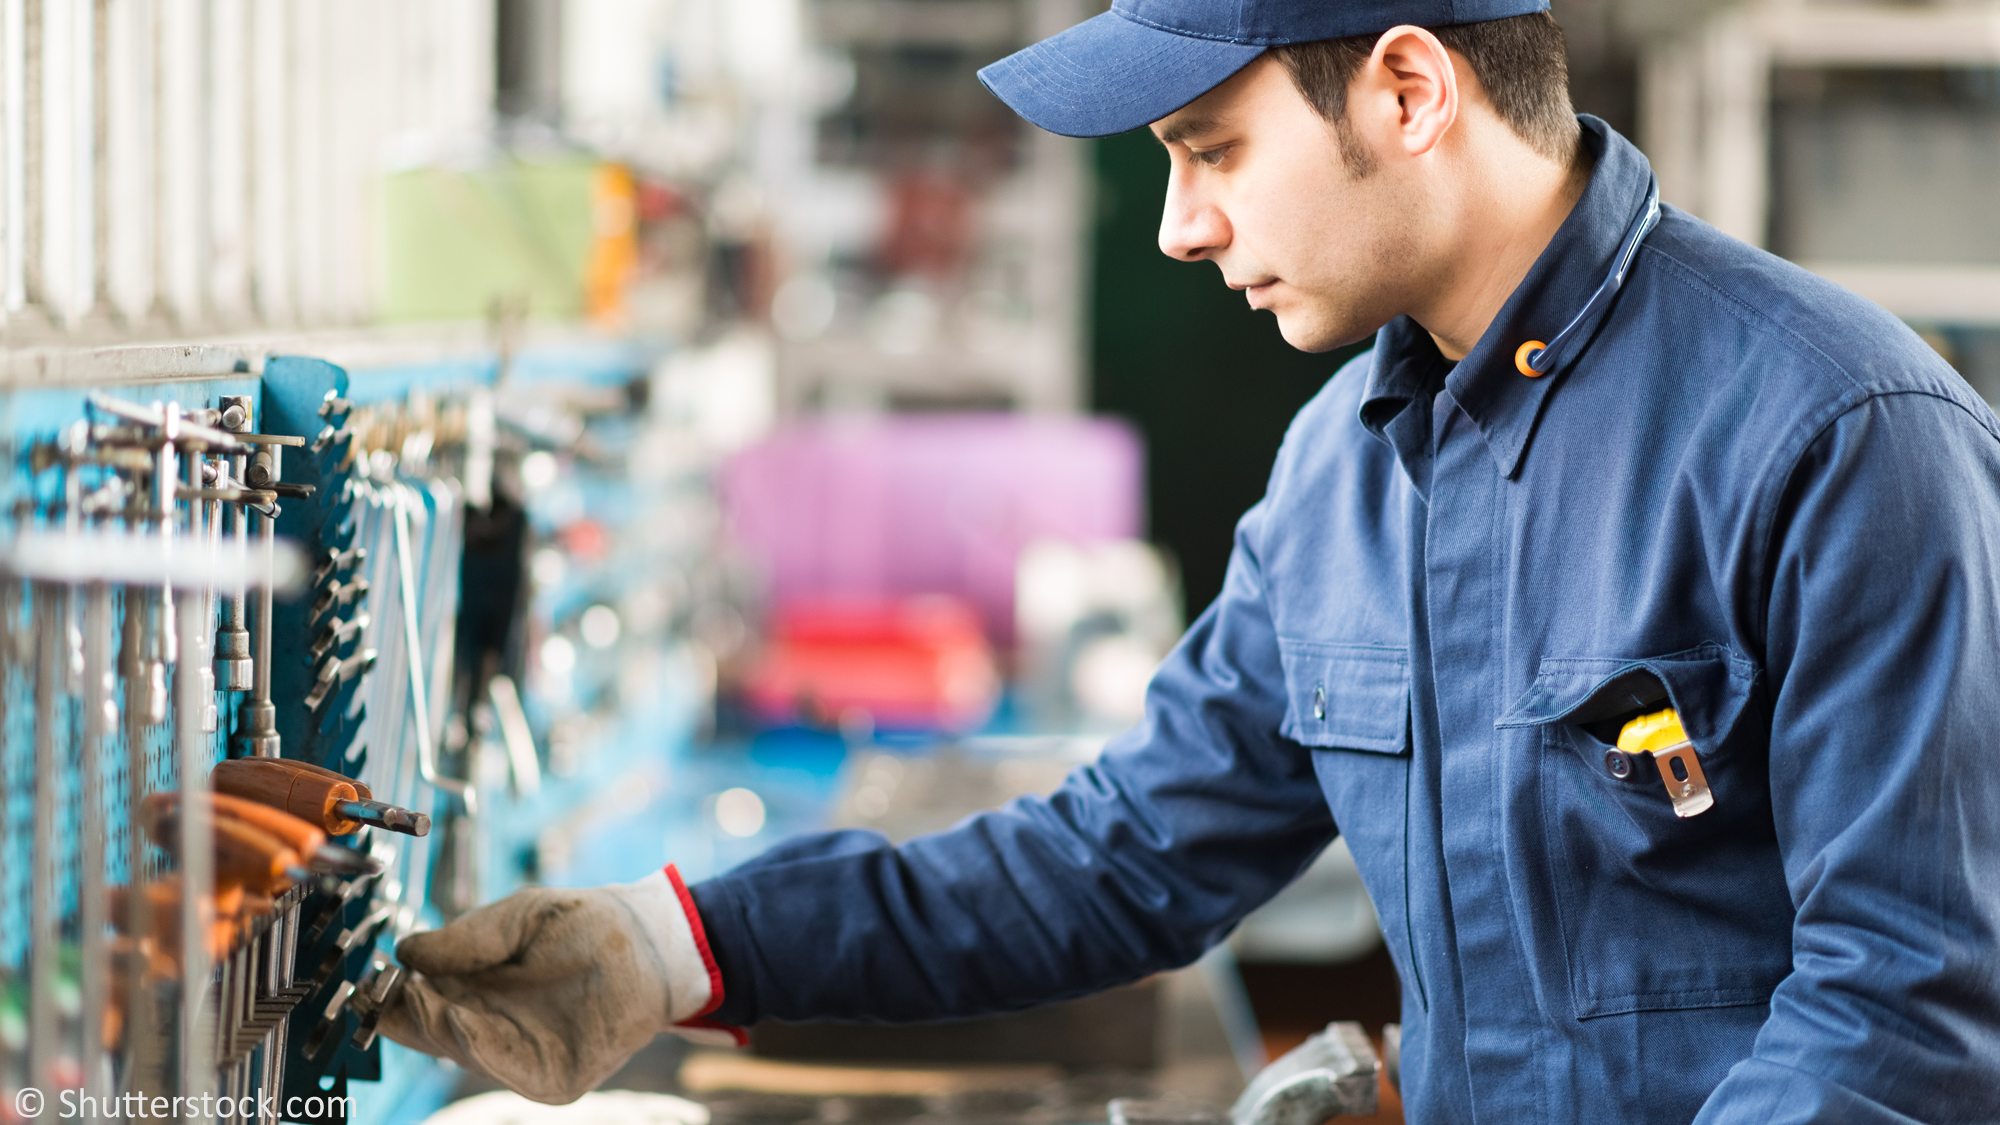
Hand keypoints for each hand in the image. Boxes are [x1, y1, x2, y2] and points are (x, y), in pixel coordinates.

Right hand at [379, 866, 732, 1103]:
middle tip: (383, 990)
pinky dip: (477, 1047)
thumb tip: (403, 952)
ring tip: (417, 998)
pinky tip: (458, 1018)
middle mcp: (491, 1030)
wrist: (652, 940)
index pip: (418, 1005)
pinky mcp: (552, 1079)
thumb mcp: (517, 920)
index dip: (391, 995)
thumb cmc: (586, 924)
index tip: (370, 975)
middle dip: (404, 1015)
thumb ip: (465, 939)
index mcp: (475, 995)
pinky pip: (504, 1069)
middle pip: (430, 1034)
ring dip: (434, 1029)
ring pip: (460, 1052)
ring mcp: (520, 1058)